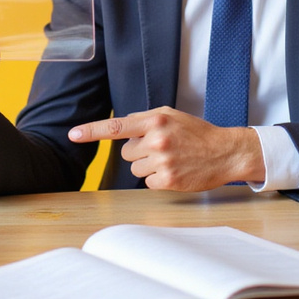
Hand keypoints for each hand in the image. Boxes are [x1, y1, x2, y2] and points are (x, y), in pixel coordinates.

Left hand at [67, 107, 265, 190]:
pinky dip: (158, 179)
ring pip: (136, 169)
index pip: (116, 127)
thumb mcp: (172, 116)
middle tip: (163, 149)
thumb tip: (123, 126)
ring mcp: (162, 161)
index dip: (91, 131)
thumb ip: (146, 119)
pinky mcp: (168, 180)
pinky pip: (148, 182)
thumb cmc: (198, 133)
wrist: (226, 152)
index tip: (72, 134)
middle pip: (127, 152)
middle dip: (140, 152)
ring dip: (149, 166)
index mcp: (156, 120)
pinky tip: (175, 171)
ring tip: (171, 159)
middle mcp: (157, 140)